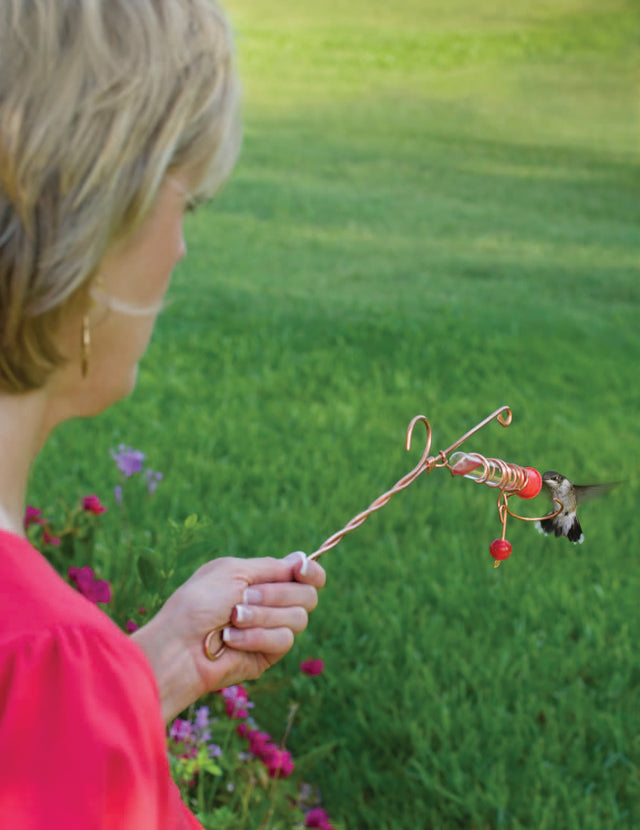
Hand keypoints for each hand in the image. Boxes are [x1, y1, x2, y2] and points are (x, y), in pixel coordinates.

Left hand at [132, 552, 324, 721]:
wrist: (180, 645)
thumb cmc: (199, 603)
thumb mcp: (233, 571)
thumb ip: (271, 566)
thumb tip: (302, 558)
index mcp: (262, 579)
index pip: (306, 575)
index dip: (311, 572)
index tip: (301, 570)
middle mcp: (272, 603)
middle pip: (307, 596)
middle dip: (276, 594)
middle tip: (244, 597)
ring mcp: (272, 629)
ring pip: (298, 618)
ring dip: (262, 615)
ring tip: (233, 618)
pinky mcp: (269, 654)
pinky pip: (283, 640)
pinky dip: (256, 636)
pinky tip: (231, 639)